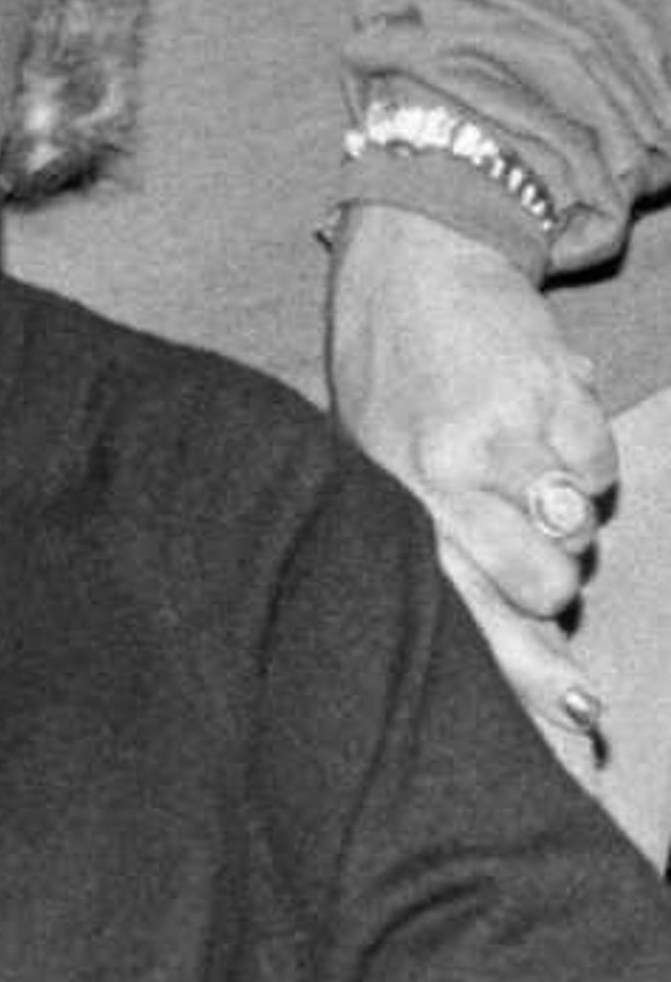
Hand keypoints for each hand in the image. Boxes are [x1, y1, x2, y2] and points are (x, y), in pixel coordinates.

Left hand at [328, 201, 617, 763]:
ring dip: (566, 512)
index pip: (461, 611)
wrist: (416, 261)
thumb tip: (530, 656)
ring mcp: (497, 436)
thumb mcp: (381, 462)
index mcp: (388, 500)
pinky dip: (584, 451)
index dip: (527, 676)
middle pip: (543, 587)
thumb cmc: (392, 378)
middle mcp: (438, 477)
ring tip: (522, 465)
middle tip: (524, 528)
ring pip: (578, 532)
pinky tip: (542, 416)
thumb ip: (443, 554)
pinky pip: (601, 469)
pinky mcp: (549, 396)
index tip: (579, 720)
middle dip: (550, 578)